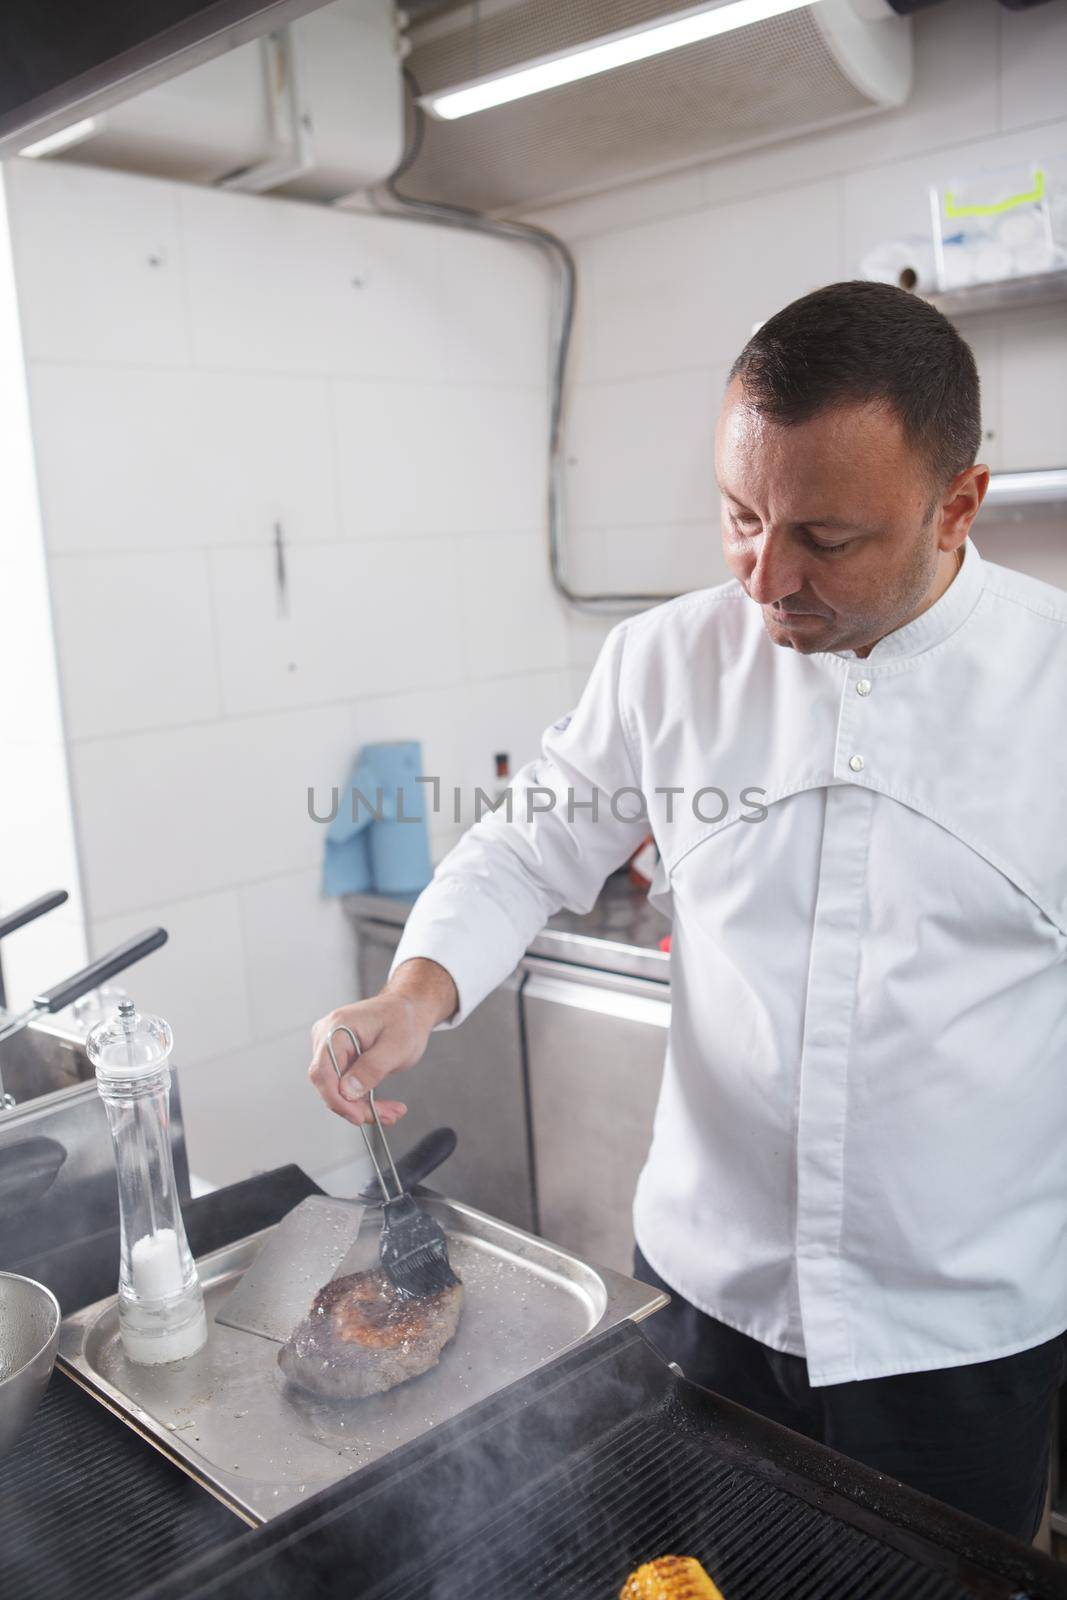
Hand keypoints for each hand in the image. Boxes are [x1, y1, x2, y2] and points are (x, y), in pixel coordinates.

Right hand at [308, 958, 457, 1126]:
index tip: (358, 1116)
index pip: (323, 1071)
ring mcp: (330, 1047)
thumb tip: (347, 1091)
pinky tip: (383, 1106)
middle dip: (356, 1106)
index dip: (337, 1099)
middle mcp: (327, 1036)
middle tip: (386, 1116)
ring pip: (337, 1089)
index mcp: (337, 1028)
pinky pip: (344, 1085)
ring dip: (363, 1106)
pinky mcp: (339, 1057)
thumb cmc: (405, 1020)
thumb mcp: (397, 1046)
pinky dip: (363, 1099)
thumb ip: (372, 1068)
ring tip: (392, 1112)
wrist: (409, 1009)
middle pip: (329, 1084)